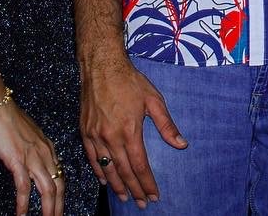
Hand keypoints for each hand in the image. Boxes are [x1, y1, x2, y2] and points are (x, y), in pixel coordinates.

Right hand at [0, 99, 64, 215]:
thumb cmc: (8, 117)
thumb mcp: (27, 134)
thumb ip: (33, 149)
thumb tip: (31, 162)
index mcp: (48, 147)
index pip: (60, 175)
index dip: (61, 194)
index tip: (59, 207)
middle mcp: (45, 153)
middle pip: (59, 185)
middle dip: (59, 207)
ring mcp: (32, 157)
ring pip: (47, 189)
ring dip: (48, 210)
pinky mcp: (17, 160)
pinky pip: (24, 187)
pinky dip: (24, 204)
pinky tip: (21, 215)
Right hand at [79, 53, 186, 208]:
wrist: (101, 66)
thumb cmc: (130, 81)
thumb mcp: (154, 100)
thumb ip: (166, 125)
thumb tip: (181, 144)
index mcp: (130, 130)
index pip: (140, 165)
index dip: (147, 183)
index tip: (154, 195)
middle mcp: (111, 136)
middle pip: (124, 171)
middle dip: (134, 189)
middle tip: (141, 204)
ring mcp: (96, 135)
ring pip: (106, 168)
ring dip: (116, 185)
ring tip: (125, 197)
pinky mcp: (85, 131)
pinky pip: (91, 157)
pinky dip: (98, 171)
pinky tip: (104, 180)